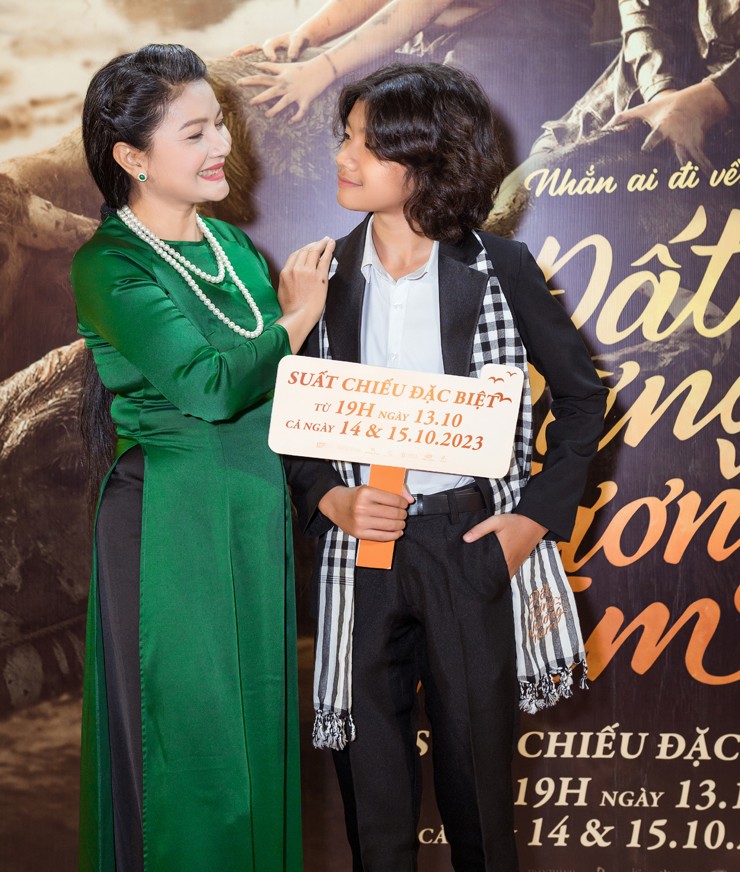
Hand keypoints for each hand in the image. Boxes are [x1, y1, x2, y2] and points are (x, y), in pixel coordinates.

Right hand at [232, 28, 312, 61]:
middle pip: (252, 47)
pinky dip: (246, 65)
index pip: (268, 47)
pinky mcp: (266, 58)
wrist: (299, 41)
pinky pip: (254, 61)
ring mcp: (265, 52)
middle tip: (233, 56)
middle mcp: (267, 46)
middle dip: (243, 52)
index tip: (273, 59)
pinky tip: (240, 73)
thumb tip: (291, 56)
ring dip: (240, 57)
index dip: (269, 53)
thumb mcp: (298, 41)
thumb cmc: (299, 40)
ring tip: (230, 62)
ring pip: (250, 53)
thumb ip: (295, 48)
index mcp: (274, 41)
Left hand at [235, 56, 334, 122]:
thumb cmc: (301, 68)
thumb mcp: (285, 65)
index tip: (237, 83)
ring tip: (267, 115)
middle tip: (250, 103)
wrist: (320, 69)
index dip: (249, 79)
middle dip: (260, 97)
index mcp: (280, 77)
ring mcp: (296, 93)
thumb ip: (270, 66)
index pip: (262, 77)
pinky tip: (290, 122)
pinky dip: (296, 117)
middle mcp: (286, 85)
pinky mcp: (305, 99)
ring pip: (283, 103)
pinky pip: (300, 111)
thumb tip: (256, 65)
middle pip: (270, 91)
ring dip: (275, 110)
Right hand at [276, 237, 334, 350]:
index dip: (303, 250)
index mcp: (285, 272)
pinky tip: (331, 244)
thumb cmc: (291, 309)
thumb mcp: (282, 291)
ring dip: (321, 243)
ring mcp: (308, 271)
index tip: (308, 249)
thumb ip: (286, 279)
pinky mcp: (319, 276)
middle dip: (313, 245)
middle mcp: (296, 269)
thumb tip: (291, 275)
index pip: (295, 255)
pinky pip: (324, 258)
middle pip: (304, 251)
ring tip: (327, 240)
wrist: (299, 316)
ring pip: (314, 251)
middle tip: (319, 243)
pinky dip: (329, 249)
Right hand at [318, 485, 411, 540]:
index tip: (404, 504)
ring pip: (390, 525)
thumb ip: (392, 491)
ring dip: (400, 525)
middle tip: (403, 514)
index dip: (403, 503)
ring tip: (401, 522)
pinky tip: (398, 532)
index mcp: (366, 493)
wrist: (334, 504)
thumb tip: (410, 500)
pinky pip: (382, 537)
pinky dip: (394, 535)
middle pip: (394, 513)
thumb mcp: (371, 488)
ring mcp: (360, 522)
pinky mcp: (359, 533)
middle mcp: (362, 507)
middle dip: (403, 514)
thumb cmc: (355, 495)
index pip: (394, 500)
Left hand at [463, 513, 546, 577]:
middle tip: (473, 577)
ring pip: (502, 576)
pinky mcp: (519, 563)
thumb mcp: (496, 521)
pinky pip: (509, 573)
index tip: (470, 575)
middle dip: (485, 577)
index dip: (478, 574)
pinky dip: (502, 575)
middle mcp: (510, 562)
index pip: (488, 570)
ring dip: (493, 577)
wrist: (535, 523)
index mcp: (503, 554)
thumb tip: (465, 539)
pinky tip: (494, 573)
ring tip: (482, 578)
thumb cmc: (515, 522)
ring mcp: (515, 564)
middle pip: (495, 576)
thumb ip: (480, 529)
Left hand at [610, 81, 730, 175]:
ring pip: (692, 157)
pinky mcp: (698, 144)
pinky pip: (701, 158)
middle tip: (679, 172)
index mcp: (663, 127)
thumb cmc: (667, 106)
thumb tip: (607, 125)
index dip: (650, 143)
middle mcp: (678, 135)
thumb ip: (626, 117)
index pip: (655, 136)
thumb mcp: (646, 109)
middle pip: (677, 150)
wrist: (697, 100)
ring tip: (697, 183)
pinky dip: (707, 167)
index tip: (645, 150)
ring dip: (696, 169)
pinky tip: (712, 178)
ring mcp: (689, 141)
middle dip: (679, 160)